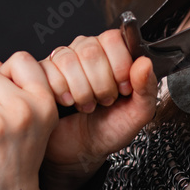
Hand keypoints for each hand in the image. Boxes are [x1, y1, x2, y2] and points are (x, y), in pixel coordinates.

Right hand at [0, 29, 157, 184]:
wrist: (81, 150)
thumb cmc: (110, 129)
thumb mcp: (137, 114)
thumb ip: (146, 88)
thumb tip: (145, 63)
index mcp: (113, 54)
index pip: (113, 38)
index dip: (118, 66)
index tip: (122, 89)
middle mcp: (87, 51)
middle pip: (90, 50)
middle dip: (100, 84)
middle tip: (104, 100)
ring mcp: (63, 60)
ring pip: (68, 60)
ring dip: (80, 91)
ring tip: (86, 105)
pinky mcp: (42, 73)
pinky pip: (48, 70)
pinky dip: (61, 93)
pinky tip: (67, 103)